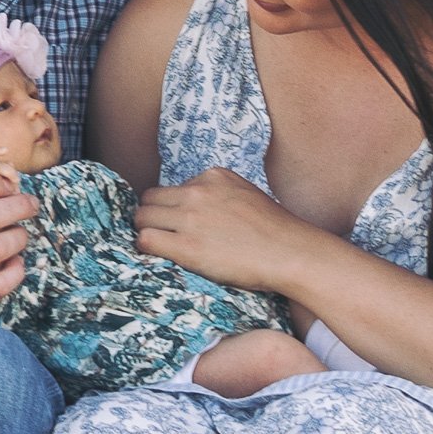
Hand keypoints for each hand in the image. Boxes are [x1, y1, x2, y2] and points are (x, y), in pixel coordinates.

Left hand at [133, 167, 324, 291]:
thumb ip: (219, 195)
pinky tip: (157, 257)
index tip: (178, 223)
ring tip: (159, 247)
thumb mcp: (245, 194)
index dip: (171, 208)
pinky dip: (145, 248)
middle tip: (161, 235)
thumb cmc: (274, 231)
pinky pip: (145, 240)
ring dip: (146, 232)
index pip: (172, 188)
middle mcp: (197, 192)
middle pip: (150, 199)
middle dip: (152, 217)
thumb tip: (200, 209)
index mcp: (213, 177)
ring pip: (142, 218)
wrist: (290, 252)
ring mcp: (190, 218)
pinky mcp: (186, 246)